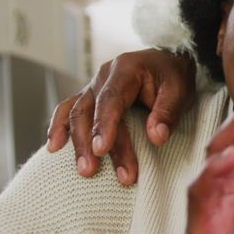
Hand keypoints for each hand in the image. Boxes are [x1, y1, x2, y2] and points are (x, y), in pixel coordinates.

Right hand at [46, 49, 196, 184]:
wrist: (167, 61)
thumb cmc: (173, 76)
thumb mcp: (180, 89)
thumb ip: (168, 112)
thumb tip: (156, 137)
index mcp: (125, 69)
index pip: (110, 99)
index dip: (104, 125)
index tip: (101, 150)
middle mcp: (103, 76)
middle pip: (89, 110)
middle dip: (88, 142)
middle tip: (92, 171)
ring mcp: (93, 86)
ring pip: (75, 113)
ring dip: (75, 142)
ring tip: (82, 169)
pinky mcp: (90, 97)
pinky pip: (68, 110)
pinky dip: (59, 128)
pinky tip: (54, 148)